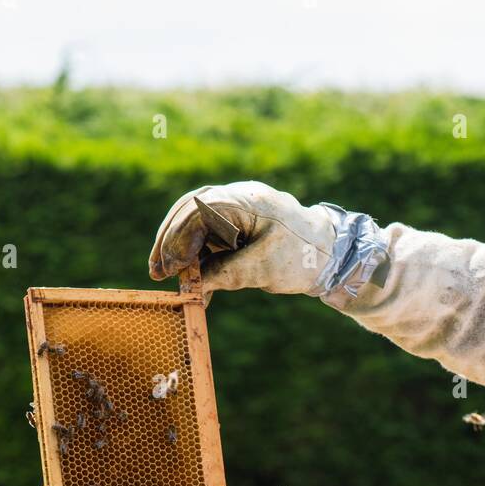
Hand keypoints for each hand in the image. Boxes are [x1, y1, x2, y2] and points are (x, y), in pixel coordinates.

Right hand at [148, 182, 336, 295]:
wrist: (329, 254)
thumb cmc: (302, 256)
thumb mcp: (264, 269)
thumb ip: (227, 274)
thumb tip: (192, 285)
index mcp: (246, 201)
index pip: (200, 210)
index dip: (179, 238)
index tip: (171, 267)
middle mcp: (236, 200)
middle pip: (189, 211)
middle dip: (169, 241)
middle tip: (156, 272)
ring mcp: (234, 212)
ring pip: (194, 225)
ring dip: (180, 252)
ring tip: (169, 280)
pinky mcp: (235, 227)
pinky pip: (207, 239)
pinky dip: (197, 260)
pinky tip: (194, 285)